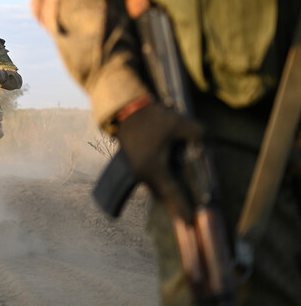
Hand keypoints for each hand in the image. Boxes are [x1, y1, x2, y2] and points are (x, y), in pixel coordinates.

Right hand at [116, 102, 204, 222]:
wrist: (126, 111)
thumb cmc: (152, 118)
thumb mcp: (178, 124)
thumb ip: (198, 135)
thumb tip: (207, 146)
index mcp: (154, 167)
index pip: (172, 193)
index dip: (182, 207)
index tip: (190, 222)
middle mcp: (143, 173)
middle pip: (164, 192)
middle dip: (178, 200)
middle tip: (192, 211)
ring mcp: (135, 170)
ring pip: (157, 185)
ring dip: (169, 189)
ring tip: (183, 196)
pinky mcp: (134, 165)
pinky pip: (151, 177)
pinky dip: (162, 180)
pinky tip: (171, 177)